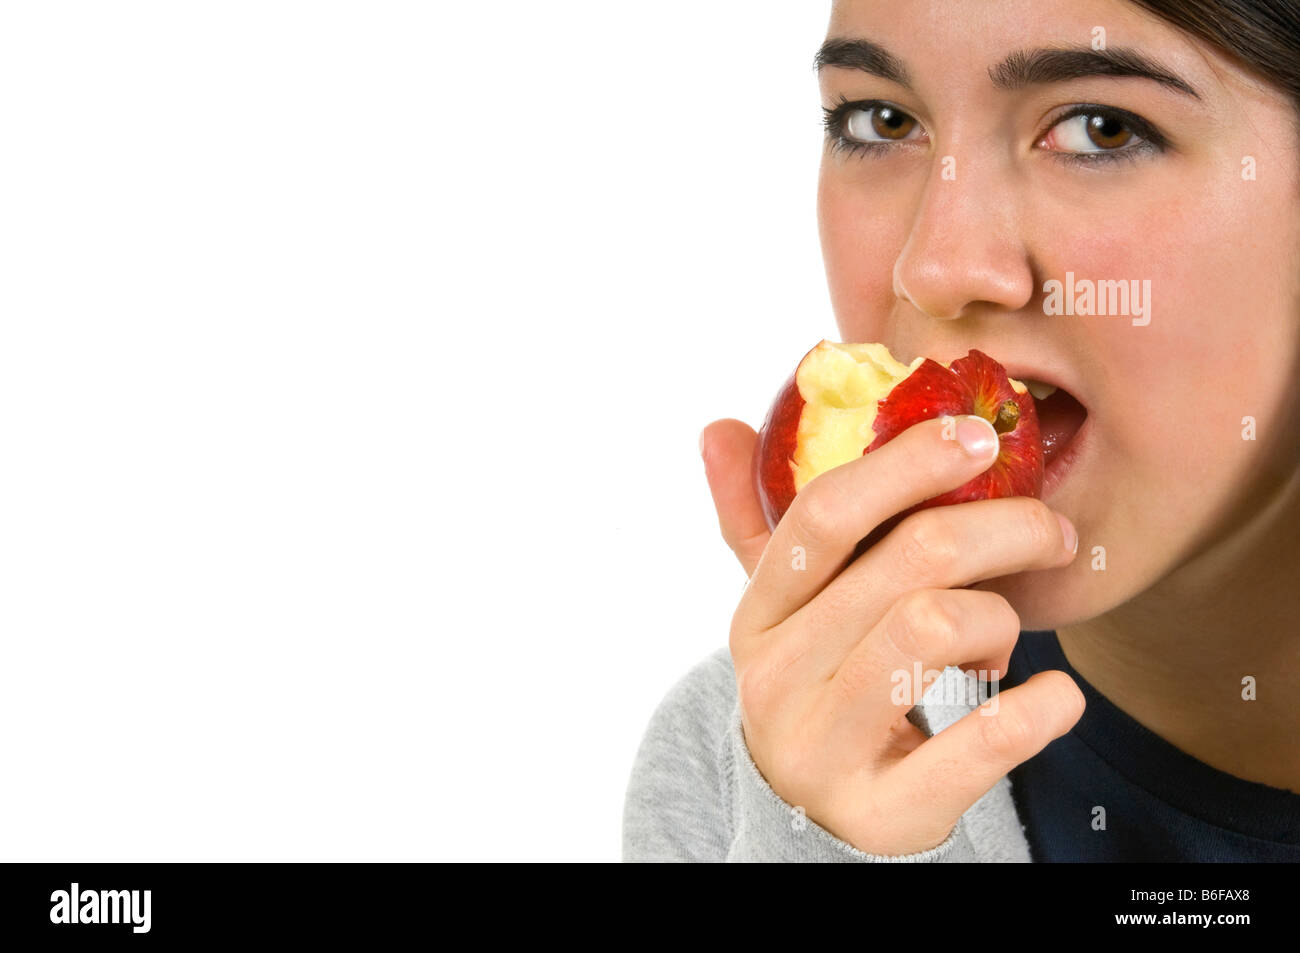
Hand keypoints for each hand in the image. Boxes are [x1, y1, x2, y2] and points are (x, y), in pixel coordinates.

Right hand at [700, 414, 1083, 854]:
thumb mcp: (780, 610)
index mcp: (757, 614)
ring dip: (1003, 617)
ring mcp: (822, 746)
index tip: (978, 437)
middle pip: (908, 561)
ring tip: (1010, 630)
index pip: (825, 514)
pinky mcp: (881, 811)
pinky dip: (1037, 711)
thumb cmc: (815, 685)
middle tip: (1053, 531)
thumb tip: (720, 427)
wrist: (806, 820)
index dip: (908, 463)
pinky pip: (976, 745)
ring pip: (937, 628)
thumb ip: (752, 517)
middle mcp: (778, 676)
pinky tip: (1058, 695)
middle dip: (1004, 528)